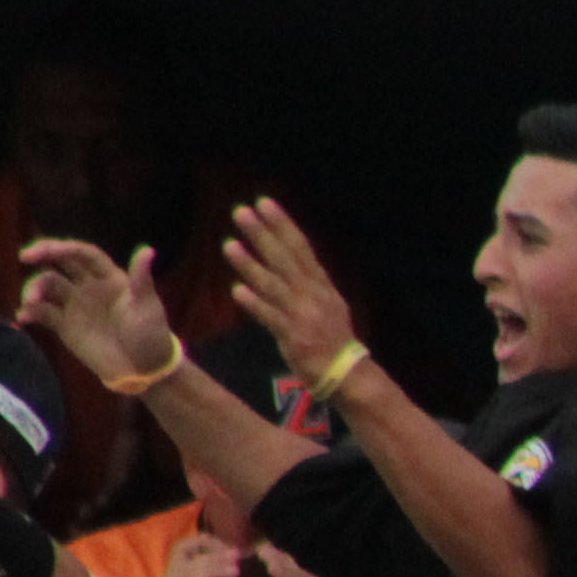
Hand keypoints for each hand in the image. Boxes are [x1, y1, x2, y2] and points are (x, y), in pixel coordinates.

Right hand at [11, 235, 175, 388]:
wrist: (142, 370)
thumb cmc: (151, 336)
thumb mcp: (148, 307)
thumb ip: (142, 279)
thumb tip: (147, 249)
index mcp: (109, 277)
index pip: (83, 254)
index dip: (63, 247)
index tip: (44, 250)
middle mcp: (88, 286)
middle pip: (60, 262)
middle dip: (41, 255)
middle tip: (24, 257)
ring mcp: (74, 304)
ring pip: (47, 285)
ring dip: (34, 288)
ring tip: (31, 301)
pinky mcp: (64, 325)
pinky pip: (42, 313)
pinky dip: (30, 312)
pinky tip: (23, 318)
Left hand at [221, 199, 354, 380]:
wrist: (347, 374)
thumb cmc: (332, 340)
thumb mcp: (327, 304)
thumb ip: (306, 283)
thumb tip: (288, 262)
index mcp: (321, 285)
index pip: (300, 247)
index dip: (282, 224)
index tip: (265, 202)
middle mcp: (313, 295)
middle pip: (285, 259)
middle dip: (263, 234)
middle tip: (241, 211)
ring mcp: (304, 315)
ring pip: (274, 285)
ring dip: (251, 265)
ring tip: (229, 244)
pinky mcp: (294, 337)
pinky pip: (271, 317)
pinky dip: (255, 304)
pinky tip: (237, 292)